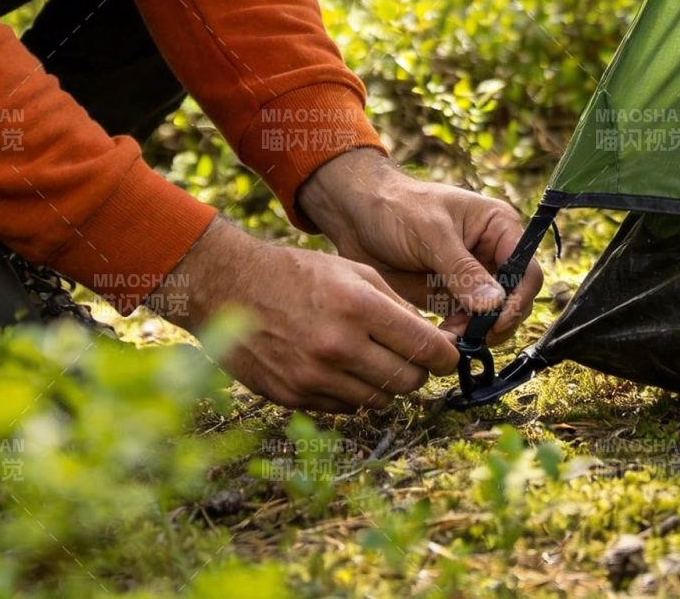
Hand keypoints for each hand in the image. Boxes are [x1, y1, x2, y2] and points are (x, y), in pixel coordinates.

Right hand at [151, 214, 457, 411]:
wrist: (231, 288)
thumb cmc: (298, 273)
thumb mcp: (353, 270)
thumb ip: (394, 305)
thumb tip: (431, 340)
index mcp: (358, 306)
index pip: (424, 347)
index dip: (446, 356)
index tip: (449, 356)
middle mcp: (339, 346)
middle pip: (407, 381)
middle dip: (418, 372)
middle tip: (414, 359)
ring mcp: (315, 377)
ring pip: (379, 401)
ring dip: (386, 385)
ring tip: (376, 361)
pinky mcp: (295, 397)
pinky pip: (345, 408)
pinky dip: (353, 393)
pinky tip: (343, 369)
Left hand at [296, 148, 542, 347]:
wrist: (358, 216)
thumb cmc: (397, 208)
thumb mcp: (431, 233)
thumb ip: (462, 269)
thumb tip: (495, 305)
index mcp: (498, 227)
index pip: (526, 270)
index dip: (518, 300)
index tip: (497, 322)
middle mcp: (492, 253)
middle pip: (514, 299)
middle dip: (496, 322)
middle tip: (469, 337)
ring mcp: (472, 278)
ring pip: (492, 318)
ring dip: (476, 333)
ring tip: (449, 339)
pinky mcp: (451, 296)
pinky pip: (467, 324)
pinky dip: (459, 336)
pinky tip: (440, 338)